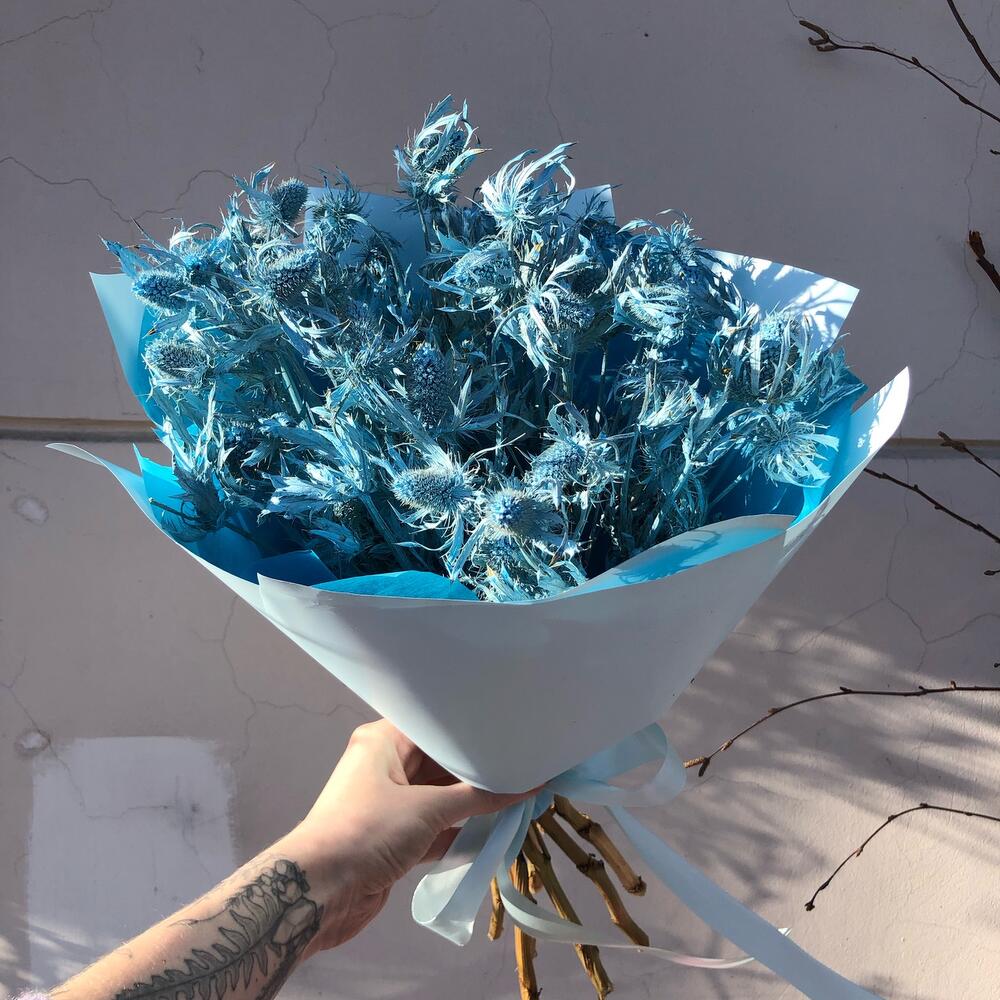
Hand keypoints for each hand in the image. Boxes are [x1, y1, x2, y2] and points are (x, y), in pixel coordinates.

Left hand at [277, 719, 535, 951]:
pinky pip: (435, 828)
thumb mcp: (428, 808)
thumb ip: (479, 798)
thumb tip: (529, 786)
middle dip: (476, 769)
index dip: (470, 727)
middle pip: (440, 762)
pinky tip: (494, 831)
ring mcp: (389, 806)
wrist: (320, 893)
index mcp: (383, 741)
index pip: (434, 724)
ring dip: (471, 804)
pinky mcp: (394, 840)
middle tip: (522, 763)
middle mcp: (384, 767)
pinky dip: (459, 831)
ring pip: (439, 798)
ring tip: (518, 795)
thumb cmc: (370, 830)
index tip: (508, 725)